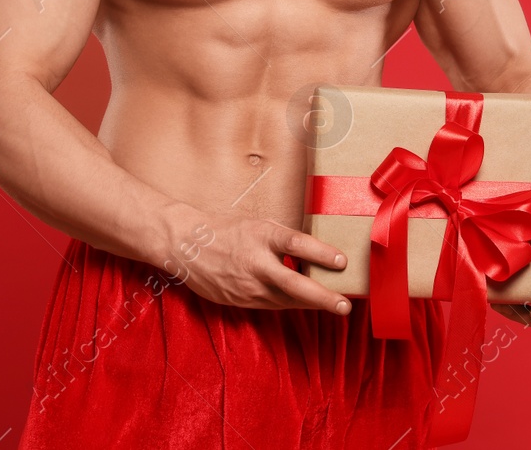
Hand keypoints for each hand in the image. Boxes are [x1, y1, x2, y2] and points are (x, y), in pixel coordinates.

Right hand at [174, 213, 356, 314]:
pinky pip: (271, 304)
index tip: (342, 262)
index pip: (295, 244)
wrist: (186, 245)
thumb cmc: (228, 230)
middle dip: (322, 297)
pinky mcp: (239, 301)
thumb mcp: (258, 224)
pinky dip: (290, 303)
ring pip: (285, 300)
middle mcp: (255, 262)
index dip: (320, 253)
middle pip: (293, 283)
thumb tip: (316, 254)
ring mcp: (246, 286)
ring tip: (335, 305)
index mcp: (261, 236)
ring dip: (311, 304)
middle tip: (345, 305)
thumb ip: (284, 239)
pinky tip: (305, 302)